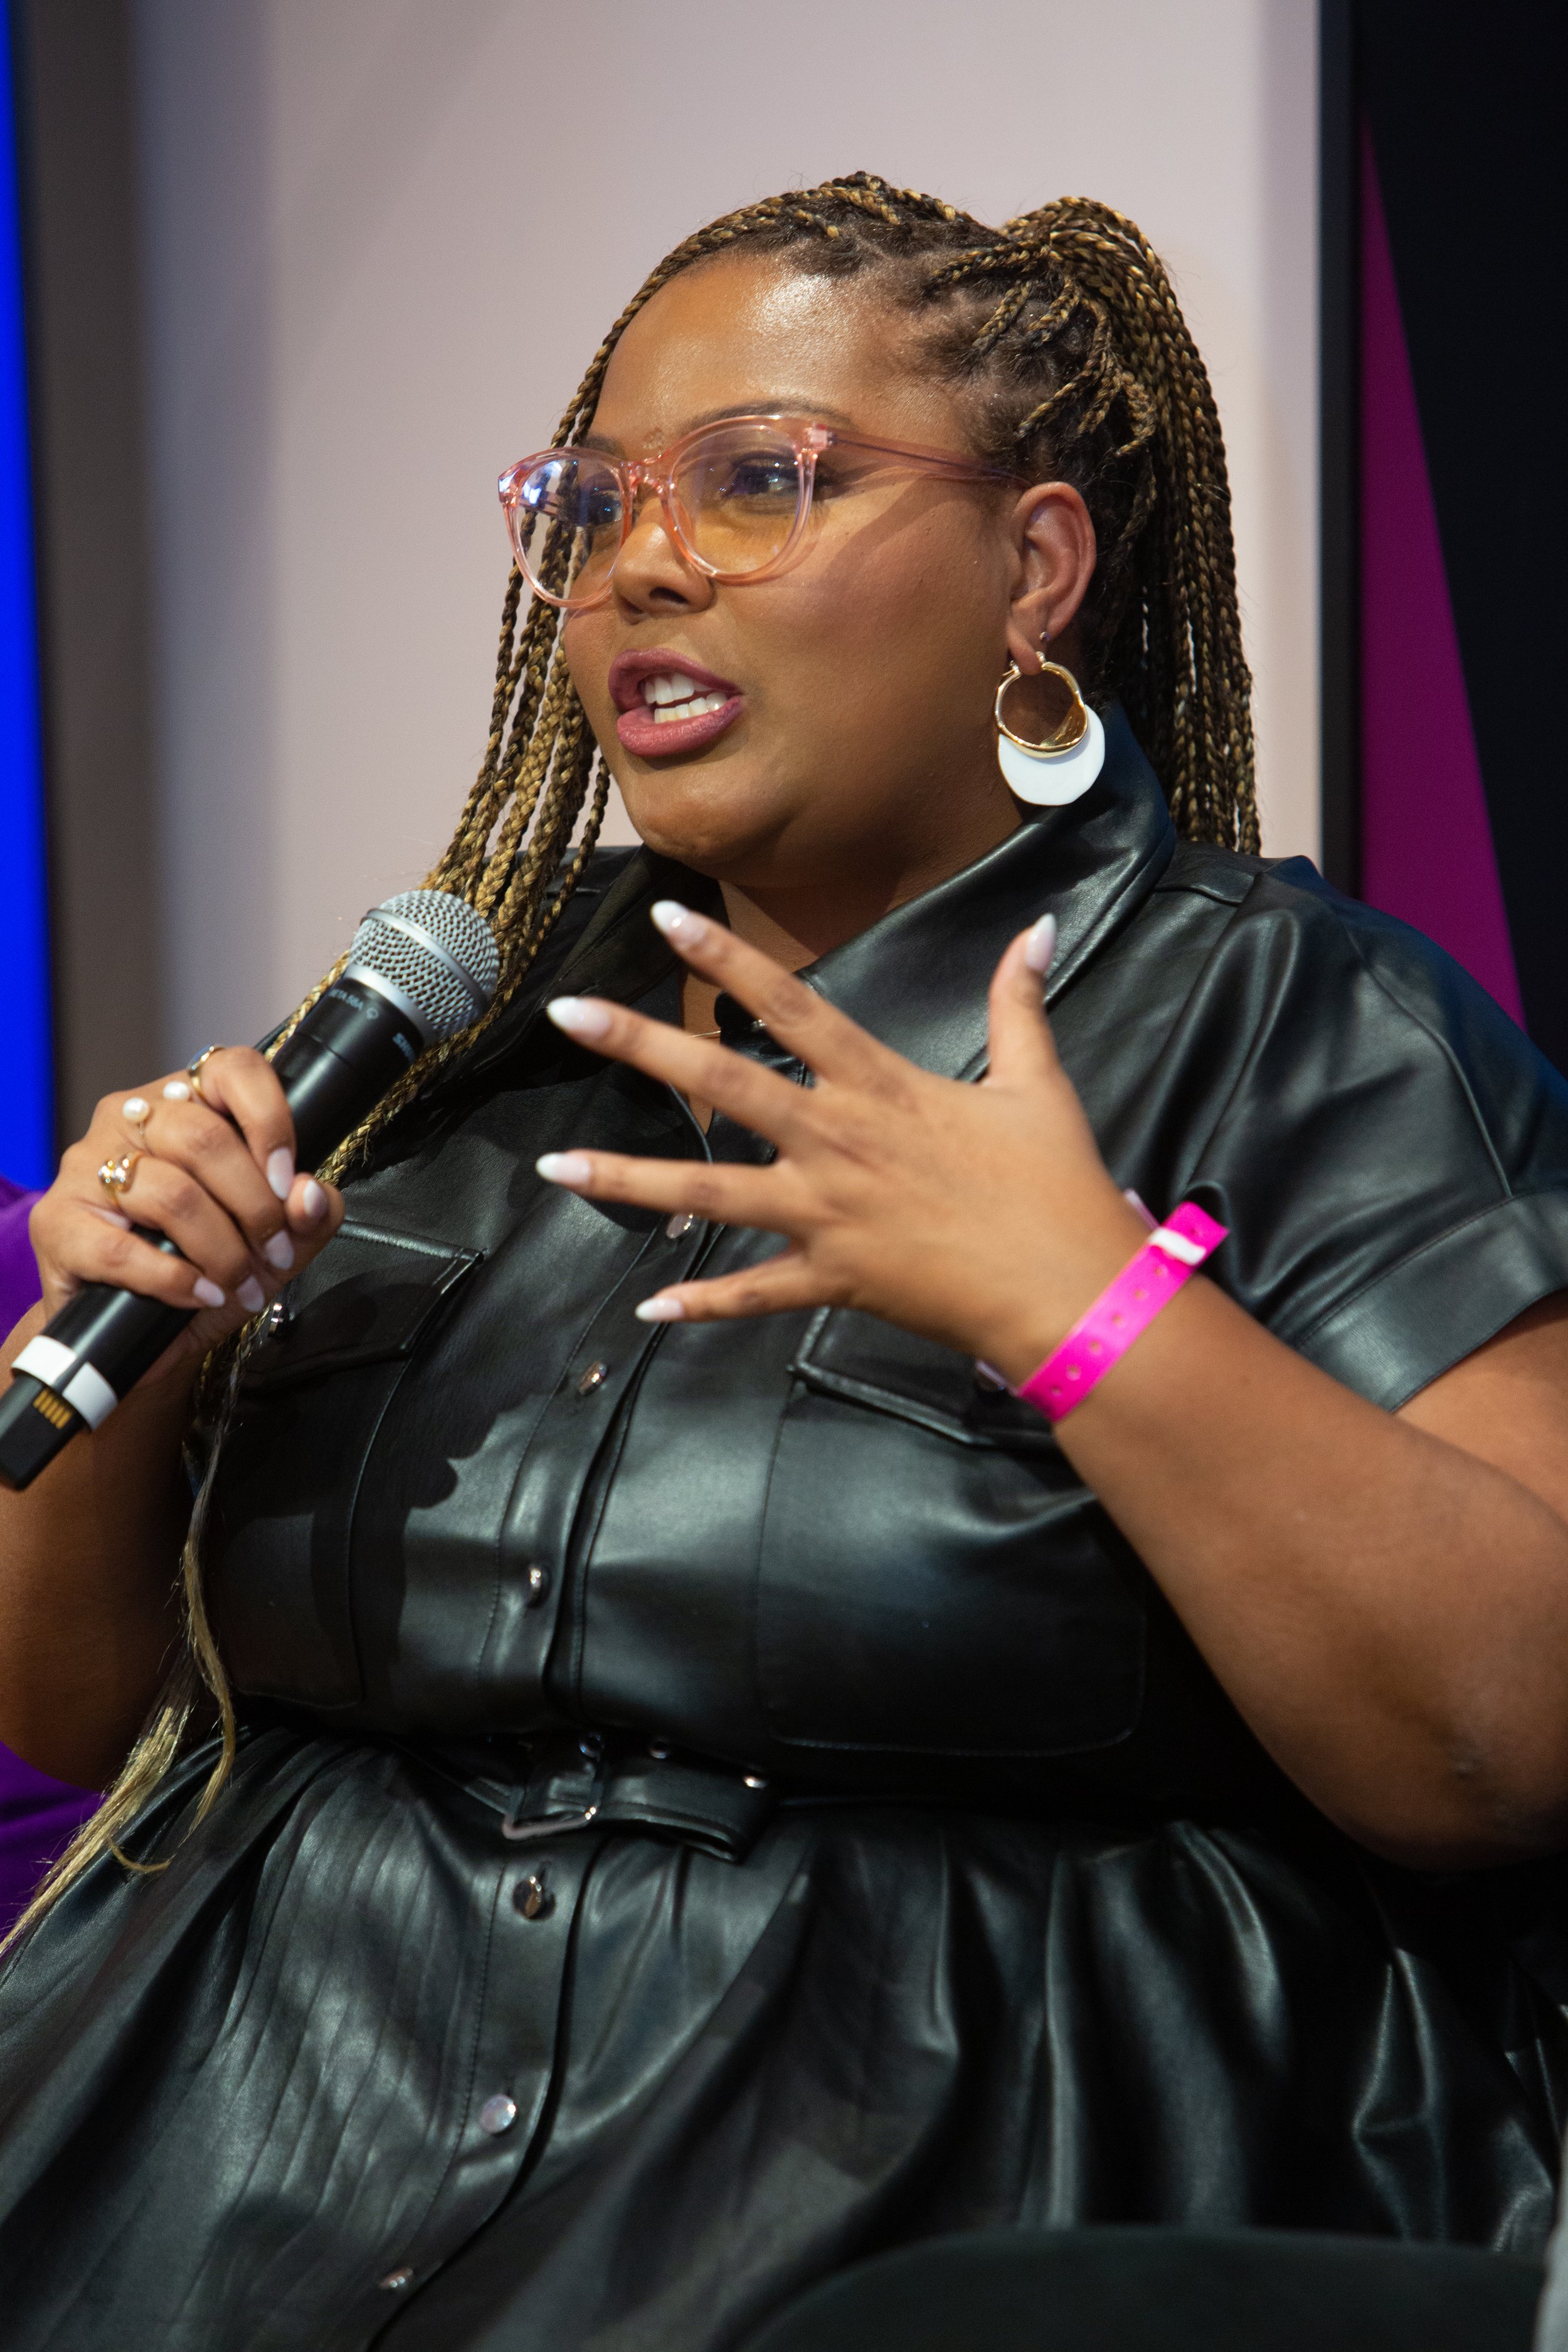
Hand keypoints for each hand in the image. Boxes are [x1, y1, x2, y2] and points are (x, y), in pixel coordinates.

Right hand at [29, 1048, 345, 1386]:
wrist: (131, 1333)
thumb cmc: (201, 1269)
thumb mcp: (271, 1243)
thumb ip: (305, 1216)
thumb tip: (311, 1196)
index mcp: (184, 1102)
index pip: (233, 1070)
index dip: (270, 1121)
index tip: (289, 1182)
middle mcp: (129, 1119)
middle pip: (205, 1138)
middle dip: (256, 1207)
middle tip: (276, 1254)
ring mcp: (86, 1165)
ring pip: (171, 1193)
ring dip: (223, 1252)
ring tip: (243, 1286)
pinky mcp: (57, 1222)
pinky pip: (123, 1248)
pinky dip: (175, 1279)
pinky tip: (201, 1295)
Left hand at [537, 901, 1146, 1383]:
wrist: (1072, 1290)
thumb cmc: (1057, 1185)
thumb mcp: (1038, 1083)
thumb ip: (1018, 1004)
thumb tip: (1035, 929)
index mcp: (881, 1087)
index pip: (790, 1005)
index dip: (726, 957)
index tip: (665, 918)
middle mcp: (838, 1143)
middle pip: (722, 1084)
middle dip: (639, 1046)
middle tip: (566, 1013)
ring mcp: (828, 1215)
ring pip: (708, 1195)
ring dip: (627, 1182)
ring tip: (553, 1167)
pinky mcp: (834, 1279)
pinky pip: (755, 1294)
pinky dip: (703, 1304)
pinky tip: (648, 1307)